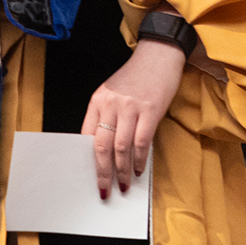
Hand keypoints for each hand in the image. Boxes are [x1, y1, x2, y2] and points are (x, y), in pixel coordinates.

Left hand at [82, 37, 184, 197]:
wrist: (158, 55)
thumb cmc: (136, 76)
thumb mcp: (112, 92)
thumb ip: (106, 116)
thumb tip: (104, 148)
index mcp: (97, 101)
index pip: (87, 135)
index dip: (88, 159)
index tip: (90, 176)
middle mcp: (110, 104)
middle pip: (101, 146)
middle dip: (102, 172)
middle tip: (104, 190)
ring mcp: (130, 107)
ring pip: (121, 147)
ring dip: (122, 170)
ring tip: (124, 184)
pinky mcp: (150, 110)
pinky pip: (141, 141)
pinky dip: (139, 159)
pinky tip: (139, 169)